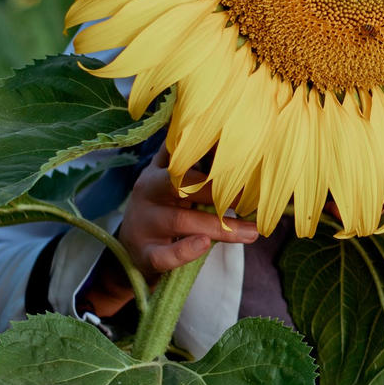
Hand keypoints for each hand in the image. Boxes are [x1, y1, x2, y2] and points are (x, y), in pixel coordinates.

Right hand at [81, 147, 258, 316]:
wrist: (130, 247)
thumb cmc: (163, 206)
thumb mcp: (169, 178)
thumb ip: (191, 159)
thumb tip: (226, 130)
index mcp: (158, 173)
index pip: (185, 158)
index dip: (215, 160)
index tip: (247, 161)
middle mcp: (149, 194)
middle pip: (182, 185)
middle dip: (220, 192)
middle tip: (253, 199)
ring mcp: (145, 224)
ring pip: (181, 221)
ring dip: (221, 228)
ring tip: (252, 232)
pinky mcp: (145, 254)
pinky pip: (163, 255)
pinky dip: (184, 251)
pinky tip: (204, 245)